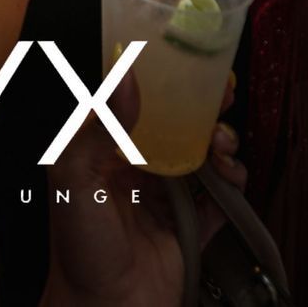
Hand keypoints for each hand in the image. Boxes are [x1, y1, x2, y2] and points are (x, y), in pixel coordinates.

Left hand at [43, 73, 247, 306]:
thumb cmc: (78, 246)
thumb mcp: (74, 177)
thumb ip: (99, 126)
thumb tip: (127, 78)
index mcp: (107, 145)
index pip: (138, 98)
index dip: (164, 78)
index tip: (189, 62)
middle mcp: (139, 163)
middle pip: (178, 120)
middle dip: (203, 104)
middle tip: (222, 93)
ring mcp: (170, 193)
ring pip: (204, 151)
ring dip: (221, 139)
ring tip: (221, 143)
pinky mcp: (195, 223)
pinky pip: (222, 193)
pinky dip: (233, 179)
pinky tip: (229, 175)